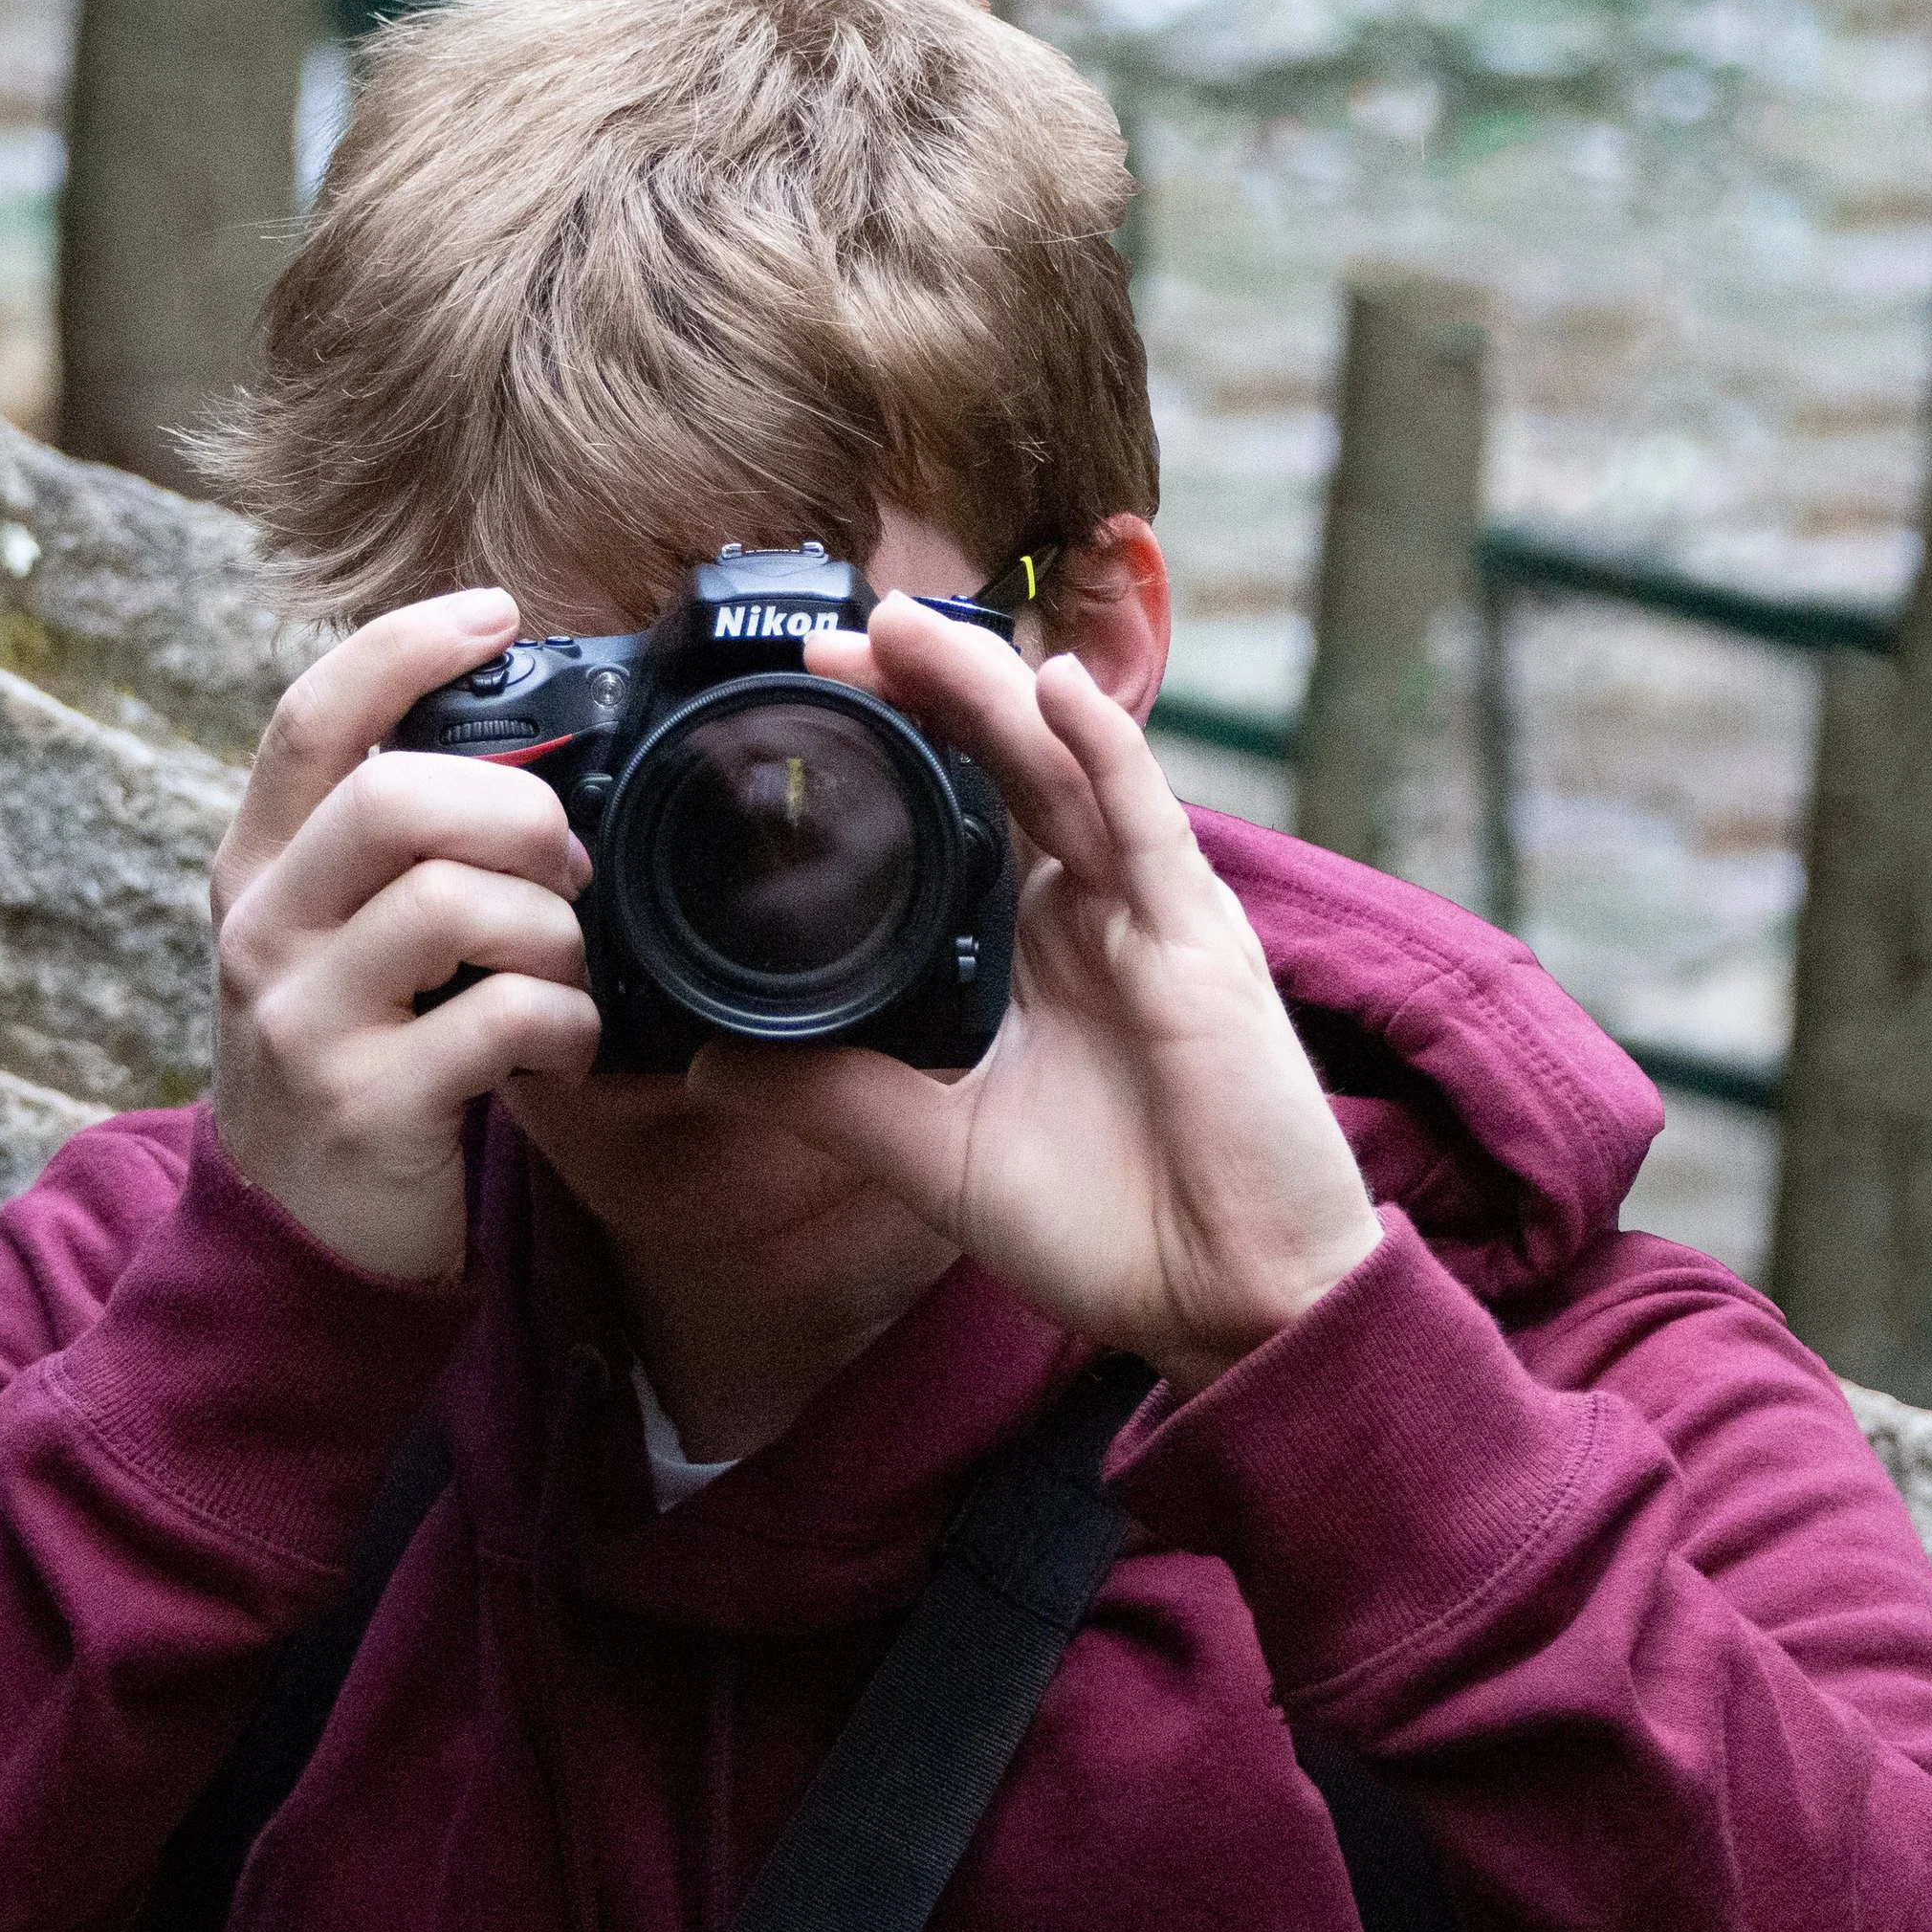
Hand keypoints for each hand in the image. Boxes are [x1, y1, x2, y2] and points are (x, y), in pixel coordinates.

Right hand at [209, 590, 598, 1281]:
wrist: (301, 1238)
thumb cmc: (360, 1055)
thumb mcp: (343, 939)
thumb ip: (398, 852)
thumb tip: (533, 758)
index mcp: (258, 867)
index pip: (309, 717)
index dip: (402, 647)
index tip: (495, 613)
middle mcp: (260, 930)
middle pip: (398, 801)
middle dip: (518, 816)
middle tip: (563, 869)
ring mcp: (301, 1020)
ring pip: (456, 902)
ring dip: (552, 932)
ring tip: (561, 974)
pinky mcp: (363, 1103)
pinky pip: (503, 1016)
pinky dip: (565, 1024)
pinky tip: (561, 1048)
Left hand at [689, 594, 1381, 1391]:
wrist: (1226, 1303)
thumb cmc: (1102, 1226)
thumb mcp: (933, 1156)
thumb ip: (831, 1099)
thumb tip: (704, 1062)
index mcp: (1021, 946)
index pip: (951, 814)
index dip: (887, 749)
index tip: (795, 704)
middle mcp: (1081, 909)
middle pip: (999, 766)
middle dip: (922, 691)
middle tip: (831, 638)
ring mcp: (1143, 912)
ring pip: (1062, 768)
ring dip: (990, 690)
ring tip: (907, 627)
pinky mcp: (1198, 937)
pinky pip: (1146, 824)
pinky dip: (1105, 752)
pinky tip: (1054, 690)